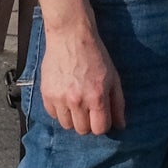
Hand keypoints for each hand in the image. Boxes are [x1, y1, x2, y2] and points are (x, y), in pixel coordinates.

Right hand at [38, 13, 126, 136]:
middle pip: (82, 130)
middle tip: (90, 108)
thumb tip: (121, 125)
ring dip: (73, 118)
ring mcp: (59, 99)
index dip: (102, 125)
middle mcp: (77, 100)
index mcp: (97, 96)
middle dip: (88, 123)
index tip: (102, 117)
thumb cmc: (96, 56)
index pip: (99, 129)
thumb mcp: (113, 77)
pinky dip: (59, 110)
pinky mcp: (46, 95)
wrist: (70, 37)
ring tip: (77, 101)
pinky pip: (53, 114)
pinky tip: (65, 95)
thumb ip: (117, 103)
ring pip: (66, 125)